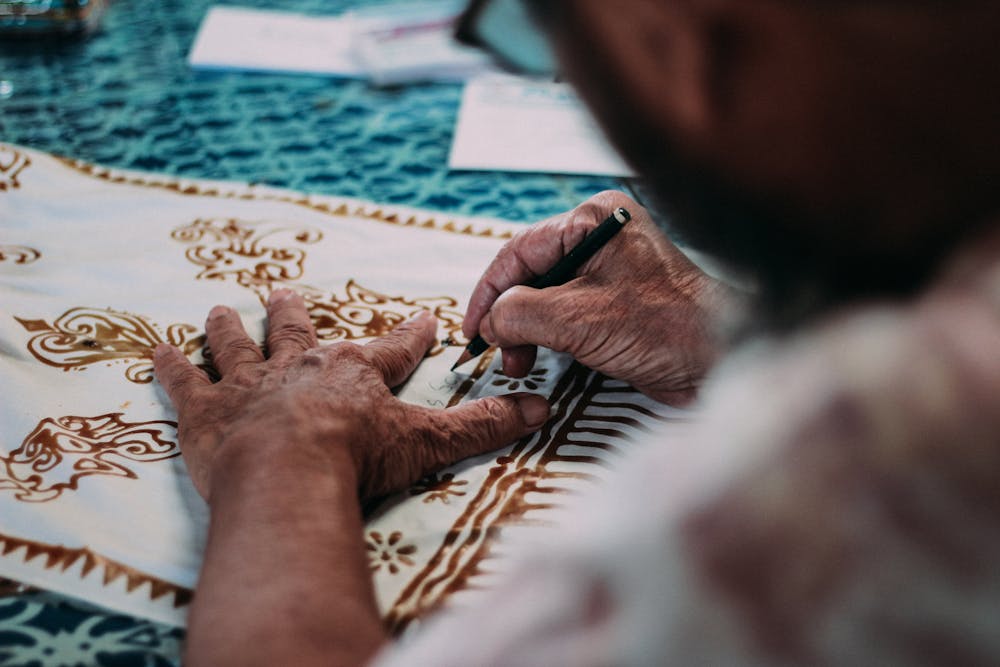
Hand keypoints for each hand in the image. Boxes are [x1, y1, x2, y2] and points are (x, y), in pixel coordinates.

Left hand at [154, 289, 550, 501]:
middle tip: (285, 293)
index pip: (393, 348)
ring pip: (237, 346)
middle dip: (294, 314)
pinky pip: (184, 382)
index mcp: (355, 373)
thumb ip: (483, 426)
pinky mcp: (205, 412)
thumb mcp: (430, 443)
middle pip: (298, 333)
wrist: (290, 473)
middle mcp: (300, 367)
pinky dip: (169, 367)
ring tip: (218, 309)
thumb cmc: (360, 455)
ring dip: (229, 329)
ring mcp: (249, 385)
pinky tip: (154, 349)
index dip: (410, 335)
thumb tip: (542, 409)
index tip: (423, 318)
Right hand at [462, 191, 731, 403]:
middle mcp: (602, 236)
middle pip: (532, 274)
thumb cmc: (664, 327)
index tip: (472, 330)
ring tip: (521, 363)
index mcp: (594, 219)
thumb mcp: (577, 318)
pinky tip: (543, 359)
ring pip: (547, 297)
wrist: (721, 360)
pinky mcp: (619, 301)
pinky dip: (550, 337)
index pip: (520, 251)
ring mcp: (612, 269)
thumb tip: (490, 323)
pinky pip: (569, 313)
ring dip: (527, 332)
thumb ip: (520, 314)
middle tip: (499, 353)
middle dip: (509, 316)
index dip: (488, 293)